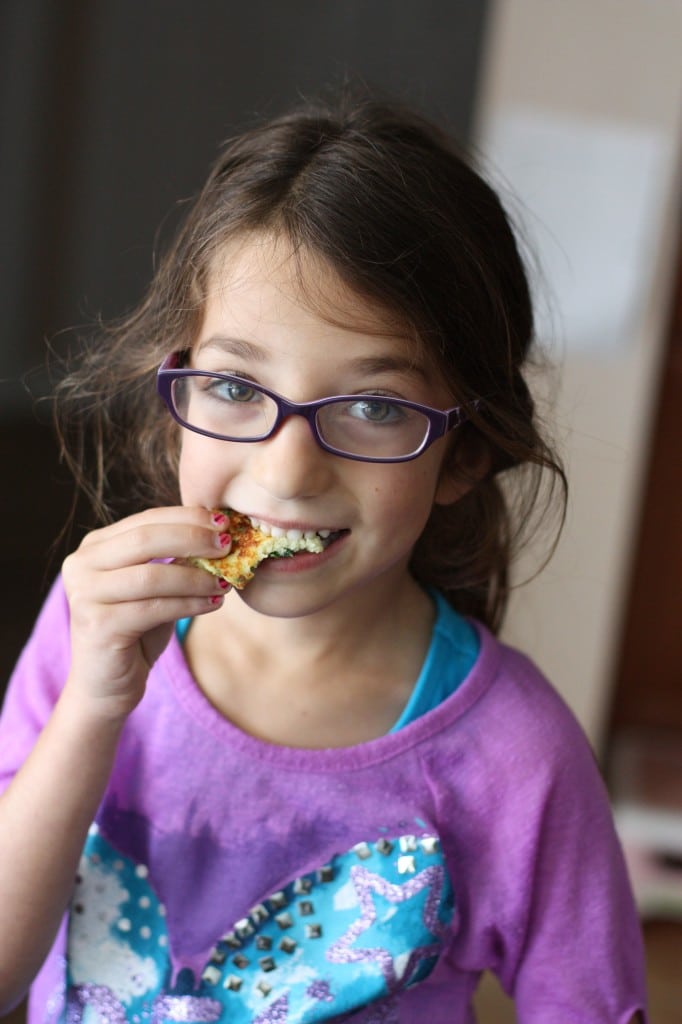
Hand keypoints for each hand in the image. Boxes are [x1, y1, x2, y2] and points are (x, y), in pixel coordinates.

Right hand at [61, 506, 230, 717]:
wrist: (107, 685)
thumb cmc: (135, 632)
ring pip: (152, 575)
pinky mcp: (98, 625)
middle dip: (192, 539)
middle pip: (145, 539)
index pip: (145, 520)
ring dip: (196, 577)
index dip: (186, 518)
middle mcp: (81, 565)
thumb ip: (174, 559)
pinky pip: (154, 607)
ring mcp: (85, 595)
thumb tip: (219, 534)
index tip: (224, 521)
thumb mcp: (155, 588)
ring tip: (225, 582)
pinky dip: (190, 604)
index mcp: (94, 548)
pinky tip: (214, 604)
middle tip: (228, 546)